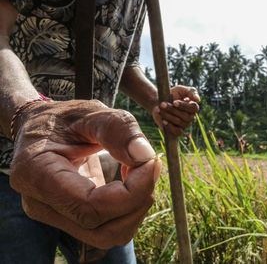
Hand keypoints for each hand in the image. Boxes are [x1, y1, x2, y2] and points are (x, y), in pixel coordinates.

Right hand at [10, 99, 161, 248]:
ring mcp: (55, 215)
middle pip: (103, 230)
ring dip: (137, 206)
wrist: (40, 128)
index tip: (150, 161)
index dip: (132, 191)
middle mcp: (41, 204)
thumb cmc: (62, 118)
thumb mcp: (89, 111)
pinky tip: (130, 177)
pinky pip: (109, 226)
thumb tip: (145, 155)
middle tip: (149, 165)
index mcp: (36, 175)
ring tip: (139, 170)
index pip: (91, 207)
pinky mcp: (71, 217)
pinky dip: (130, 206)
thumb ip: (117, 128)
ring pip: (110, 234)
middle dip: (138, 201)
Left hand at [152, 85, 199, 135]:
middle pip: (186, 116)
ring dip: (168, 116)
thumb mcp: (180, 89)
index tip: (174, 102)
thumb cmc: (170, 95)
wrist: (158, 102)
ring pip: (179, 122)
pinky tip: (164, 121)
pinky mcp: (177, 130)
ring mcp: (184, 124)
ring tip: (160, 109)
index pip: (194, 108)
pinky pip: (178, 132)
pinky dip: (170, 127)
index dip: (184, 106)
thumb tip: (198, 100)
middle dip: (173, 110)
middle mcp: (190, 117)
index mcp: (193, 107)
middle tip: (162, 104)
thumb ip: (190, 92)